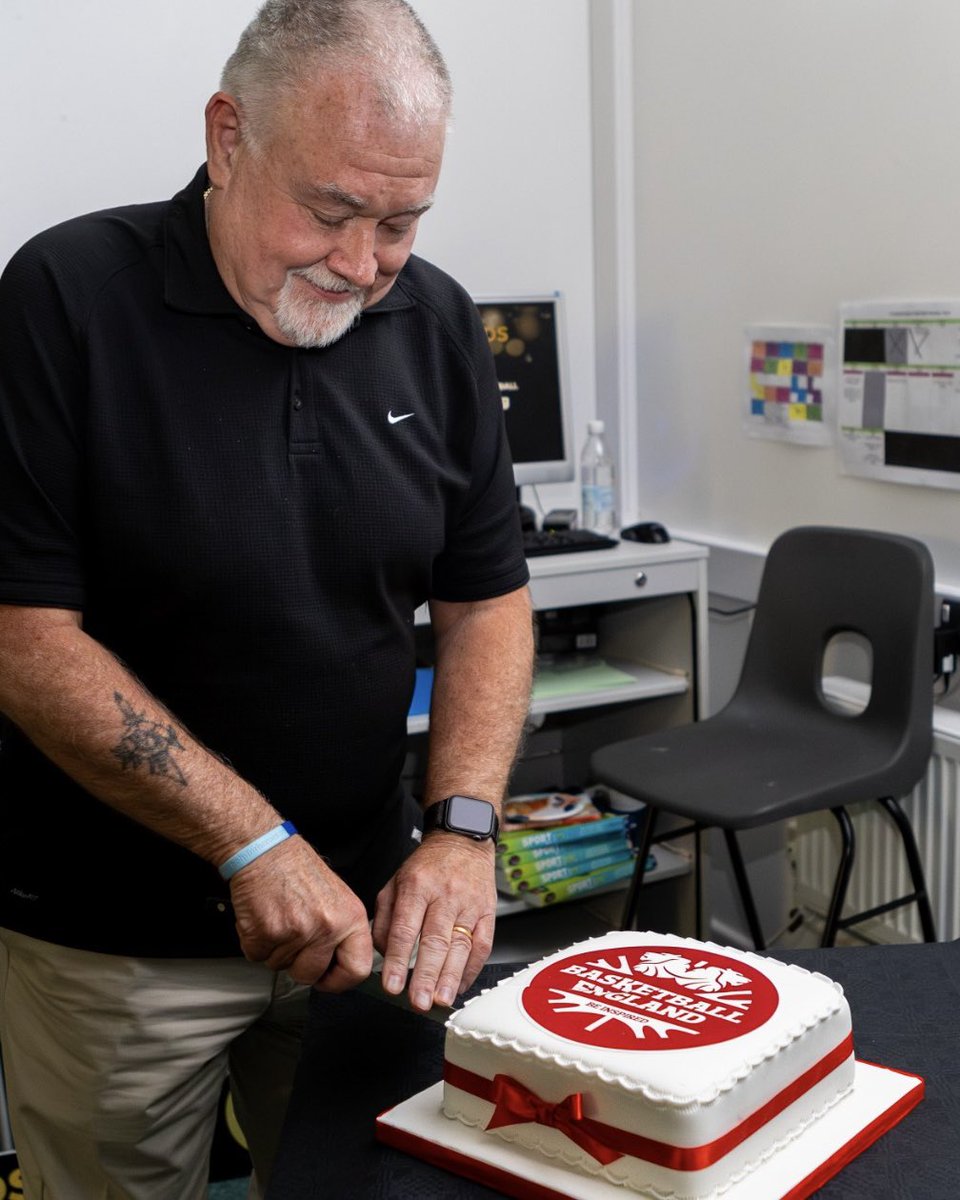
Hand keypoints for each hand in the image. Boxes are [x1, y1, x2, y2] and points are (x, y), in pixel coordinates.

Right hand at [229, 836, 372, 989]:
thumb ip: (343, 932)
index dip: (339, 980)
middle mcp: (327, 927)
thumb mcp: (338, 897)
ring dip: (276, 950)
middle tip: (294, 938)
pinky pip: (258, 957)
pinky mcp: (266, 934)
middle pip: (311, 975)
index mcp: (350, 918)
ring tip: (280, 918)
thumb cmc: (297, 870)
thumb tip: (343, 965)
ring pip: (281, 966)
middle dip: (298, 964)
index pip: (357, 970)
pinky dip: (256, 943)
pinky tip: (264, 918)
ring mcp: (296, 932)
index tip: (327, 977)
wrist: (264, 850)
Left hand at [372, 832, 496, 1010]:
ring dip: (450, 977)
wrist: (463, 842)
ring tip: (441, 1000)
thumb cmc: (427, 866)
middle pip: (435, 940)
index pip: (405, 928)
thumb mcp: (394, 882)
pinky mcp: (488, 913)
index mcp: (416, 886)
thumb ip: (384, 919)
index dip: (398, 959)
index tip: (392, 985)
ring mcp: (469, 905)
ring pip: (460, 946)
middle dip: (426, 975)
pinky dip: (471, 969)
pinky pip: (483, 945)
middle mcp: (444, 895)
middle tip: (418, 1001)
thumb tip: (384, 955)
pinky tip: (460, 986)